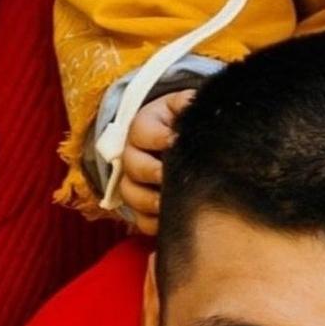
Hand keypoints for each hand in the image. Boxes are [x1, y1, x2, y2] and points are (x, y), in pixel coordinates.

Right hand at [108, 87, 194, 232]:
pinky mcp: (142, 207)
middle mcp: (133, 154)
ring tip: (166, 203)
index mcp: (144, 127)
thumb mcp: (183, 106)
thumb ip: (187, 102)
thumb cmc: (181, 122)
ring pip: (130, 194)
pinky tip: (169, 220)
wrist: (176, 139)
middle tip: (167, 175)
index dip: (157, 138)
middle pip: (131, 164)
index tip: (176, 141)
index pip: (142, 131)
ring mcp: (135, 182)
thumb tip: (194, 102)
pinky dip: (152, 223)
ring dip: (147, 200)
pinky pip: (140, 220)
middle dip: (150, 171)